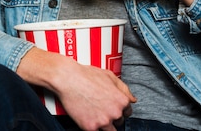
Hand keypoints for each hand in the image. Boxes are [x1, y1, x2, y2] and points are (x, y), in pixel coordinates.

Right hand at [18, 48, 135, 130]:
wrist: (68, 79)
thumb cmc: (86, 75)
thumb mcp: (109, 76)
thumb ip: (124, 89)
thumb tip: (133, 99)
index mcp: (122, 101)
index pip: (127, 112)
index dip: (119, 109)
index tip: (111, 107)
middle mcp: (115, 113)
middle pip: (119, 122)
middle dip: (111, 116)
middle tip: (99, 107)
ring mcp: (103, 121)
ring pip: (109, 130)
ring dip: (103, 124)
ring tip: (93, 113)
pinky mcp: (90, 127)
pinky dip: (91, 126)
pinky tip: (86, 115)